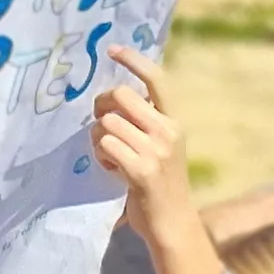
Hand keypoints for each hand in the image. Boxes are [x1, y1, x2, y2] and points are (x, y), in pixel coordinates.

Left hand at [90, 46, 190, 210]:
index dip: (134, 60)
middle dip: (101, 107)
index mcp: (174, 121)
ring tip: (111, 157)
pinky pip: (105, 146)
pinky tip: (112, 170)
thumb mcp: (161, 146)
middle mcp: (168, 131)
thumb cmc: (160, 184)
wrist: (173, 224)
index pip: (157, 79)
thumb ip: (145, 122)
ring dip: (98, 139)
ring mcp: (156, 151)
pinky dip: (101, 157)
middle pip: (120, 96)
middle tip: (100, 124)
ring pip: (107, 123)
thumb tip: (111, 97)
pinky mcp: (141, 170)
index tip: (113, 49)